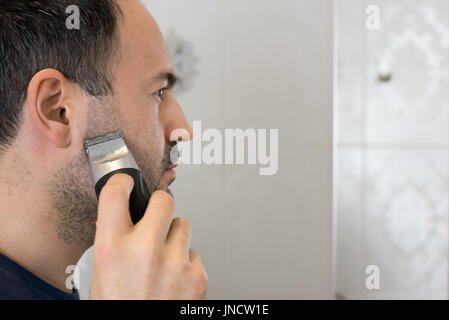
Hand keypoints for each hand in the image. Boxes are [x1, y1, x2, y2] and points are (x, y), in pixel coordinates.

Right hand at [89, 174, 207, 299]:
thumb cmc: (121, 307)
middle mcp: (144, 250)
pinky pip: (194, 253)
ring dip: (174, 237)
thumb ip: (113, 242)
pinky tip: (174, 280)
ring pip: (183, 226)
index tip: (127, 182)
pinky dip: (185, 262)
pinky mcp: (197, 275)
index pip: (115, 194)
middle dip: (160, 206)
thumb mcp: (101, 274)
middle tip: (155, 219)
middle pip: (164, 200)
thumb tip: (124, 218)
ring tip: (163, 261)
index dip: (122, 182)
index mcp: (112, 250)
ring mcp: (174, 262)